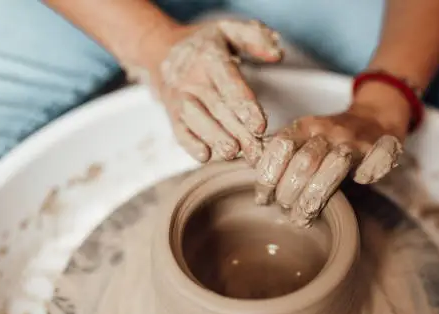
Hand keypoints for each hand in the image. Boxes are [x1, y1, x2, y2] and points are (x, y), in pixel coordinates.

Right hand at [129, 19, 282, 164]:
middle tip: (257, 151)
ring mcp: (179, 98)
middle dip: (238, 132)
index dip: (244, 105)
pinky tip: (205, 157)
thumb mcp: (229, 30)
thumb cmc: (205, 45)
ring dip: (215, 139)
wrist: (160, 50)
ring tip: (233, 153)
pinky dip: (190, 145)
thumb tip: (277, 55)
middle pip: (217, 108)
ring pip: (196, 121)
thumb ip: (255, 38)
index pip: (229, 83)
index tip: (260, 126)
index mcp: (209, 58)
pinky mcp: (171, 113)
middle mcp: (192, 79)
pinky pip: (178, 130)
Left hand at [255, 102, 407, 226]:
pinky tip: (360, 183)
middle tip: (282, 209)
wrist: (374, 117)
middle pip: (305, 161)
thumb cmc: (330, 138)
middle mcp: (330, 130)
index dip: (269, 174)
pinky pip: (379, 158)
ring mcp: (357, 140)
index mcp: (306, 126)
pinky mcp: (384, 147)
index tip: (262, 197)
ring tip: (302, 217)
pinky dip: (370, 171)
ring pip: (336, 165)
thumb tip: (251, 170)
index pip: (281, 146)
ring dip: (316, 195)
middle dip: (289, 191)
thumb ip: (280, 154)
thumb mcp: (302, 138)